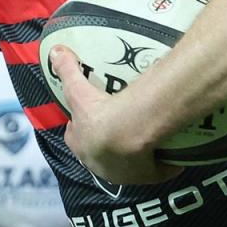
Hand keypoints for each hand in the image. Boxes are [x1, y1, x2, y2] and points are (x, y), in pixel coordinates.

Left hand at [50, 45, 183, 184]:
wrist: (125, 134)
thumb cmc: (98, 113)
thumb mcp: (77, 89)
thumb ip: (66, 69)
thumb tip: (55, 50)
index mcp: (81, 145)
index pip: (75, 136)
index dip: (79, 127)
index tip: (91, 116)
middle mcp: (98, 164)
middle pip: (101, 154)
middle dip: (107, 143)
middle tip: (121, 125)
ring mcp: (122, 173)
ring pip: (129, 165)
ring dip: (135, 156)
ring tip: (145, 139)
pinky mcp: (146, 176)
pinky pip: (156, 171)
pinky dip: (163, 165)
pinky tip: (171, 155)